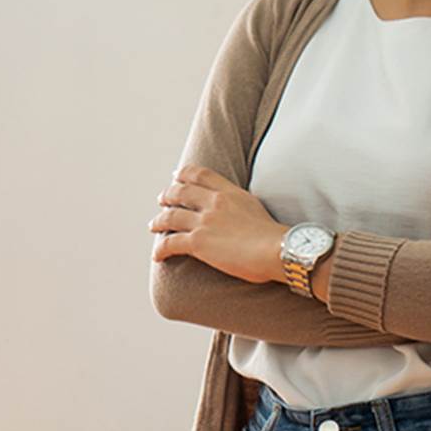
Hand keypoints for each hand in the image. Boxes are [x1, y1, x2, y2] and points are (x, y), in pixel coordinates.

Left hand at [148, 164, 284, 282]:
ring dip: (159, 221)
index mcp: (231, 192)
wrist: (276, 249)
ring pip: (171, 217)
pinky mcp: (198, 242)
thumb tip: (240, 213)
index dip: (184, 174)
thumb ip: (242, 205)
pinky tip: (158, 255)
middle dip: (167, 195)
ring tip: (154, 225)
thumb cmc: (275, 236)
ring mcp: (205, 221)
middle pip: (181, 192)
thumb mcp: (258, 208)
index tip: (177, 176)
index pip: (201, 175)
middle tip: (162, 200)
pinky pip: (170, 244)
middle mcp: (215, 202)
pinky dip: (160, 249)